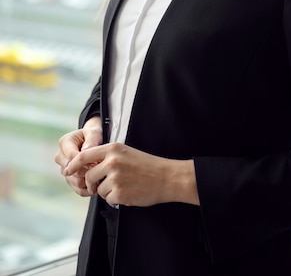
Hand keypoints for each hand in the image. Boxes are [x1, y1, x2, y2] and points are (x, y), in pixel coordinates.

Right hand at [55, 116, 102, 196]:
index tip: (98, 162)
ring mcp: (64, 169)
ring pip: (74, 181)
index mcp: (64, 143)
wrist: (92, 141)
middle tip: (100, 170)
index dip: (85, 162)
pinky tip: (97, 185)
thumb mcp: (93, 132)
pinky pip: (77, 189)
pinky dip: (87, 189)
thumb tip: (86, 150)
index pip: (71, 157)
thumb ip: (91, 139)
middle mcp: (61, 157)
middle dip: (87, 171)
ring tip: (100, 176)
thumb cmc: (92, 135)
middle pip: (72, 171)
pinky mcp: (69, 179)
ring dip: (88, 181)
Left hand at [63, 142, 199, 206]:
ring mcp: (115, 177)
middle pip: (88, 175)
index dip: (72, 164)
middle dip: (92, 183)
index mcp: (113, 149)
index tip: (67, 170)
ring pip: (98, 189)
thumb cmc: (147, 166)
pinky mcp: (119, 192)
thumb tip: (87, 166)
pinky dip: (115, 199)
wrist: (166, 177)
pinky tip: (128, 192)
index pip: (84, 155)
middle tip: (102, 185)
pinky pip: (108, 199)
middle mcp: (112, 161)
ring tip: (124, 186)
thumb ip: (107, 157)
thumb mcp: (126, 153)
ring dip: (107, 191)